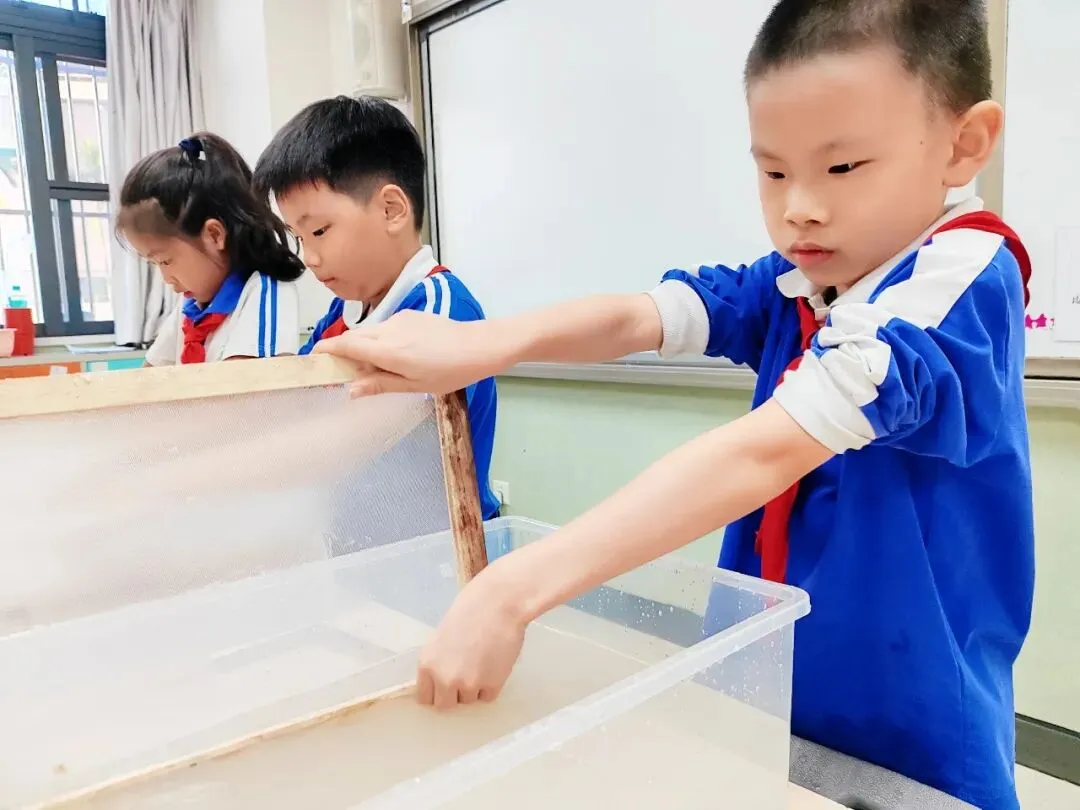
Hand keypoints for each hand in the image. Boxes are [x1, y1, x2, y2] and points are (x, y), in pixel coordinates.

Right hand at [313, 311, 514, 396]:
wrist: (479, 346)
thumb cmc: (449, 370)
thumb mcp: (413, 386)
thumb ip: (380, 384)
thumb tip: (351, 389)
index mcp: (387, 349)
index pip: (345, 345)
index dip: (327, 350)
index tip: (314, 359)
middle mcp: (389, 329)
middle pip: (354, 337)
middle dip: (343, 351)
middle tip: (342, 371)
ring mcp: (400, 319)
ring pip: (370, 331)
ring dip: (364, 346)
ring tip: (376, 369)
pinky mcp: (410, 315)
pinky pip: (386, 327)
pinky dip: (381, 340)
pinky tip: (397, 356)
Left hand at [416, 566, 527, 708]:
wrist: (498, 603)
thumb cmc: (470, 611)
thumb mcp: (441, 637)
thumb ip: (438, 662)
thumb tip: (439, 682)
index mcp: (427, 664)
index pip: (424, 697)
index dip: (435, 692)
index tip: (443, 687)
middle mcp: (444, 679)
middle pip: (445, 705)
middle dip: (454, 694)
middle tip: (464, 675)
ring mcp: (469, 684)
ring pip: (468, 700)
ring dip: (474, 687)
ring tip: (483, 661)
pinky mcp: (492, 685)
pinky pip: (488, 696)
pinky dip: (491, 685)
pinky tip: (494, 663)